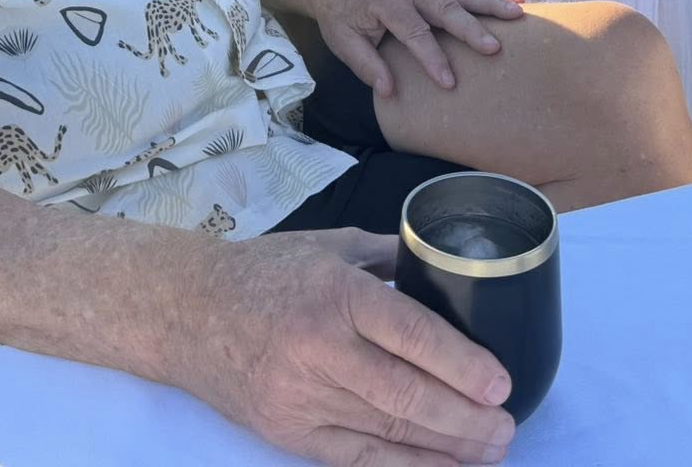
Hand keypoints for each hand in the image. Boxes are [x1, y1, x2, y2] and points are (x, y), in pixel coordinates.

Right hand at [178, 229, 515, 466]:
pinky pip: (355, 458)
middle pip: (407, 395)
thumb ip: (390, 258)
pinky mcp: (287, 432)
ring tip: (490, 450)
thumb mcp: (330, 245)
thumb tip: (447, 268)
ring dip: (446, 447)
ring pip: (387, 432)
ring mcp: (301, 397)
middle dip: (466, 419)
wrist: (184, 310)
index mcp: (336, 292)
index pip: (412, 336)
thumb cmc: (264, 272)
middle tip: (506, 427)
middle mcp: (319, 348)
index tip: (502, 384)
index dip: (463, 366)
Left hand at [307, 0, 524, 95]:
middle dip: (471, 29)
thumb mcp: (343, 43)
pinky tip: (518, 2)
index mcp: (385, 1)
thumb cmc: (342, 18)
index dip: (431, 59)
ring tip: (519, 14)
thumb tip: (389, 91)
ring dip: (492, 4)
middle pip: (445, 9)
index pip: (413, 32)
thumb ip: (366, 66)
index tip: (449, 83)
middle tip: (493, 48)